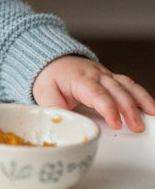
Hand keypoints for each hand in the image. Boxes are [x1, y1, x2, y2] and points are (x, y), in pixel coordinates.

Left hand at [32, 55, 154, 132]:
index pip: (97, 94)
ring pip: (128, 85)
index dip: (108, 108)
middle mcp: (96, 75)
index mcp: (79, 78)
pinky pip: (130, 85)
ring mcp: (106, 75)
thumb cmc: (50, 77)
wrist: (53, 60)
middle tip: (137, 127)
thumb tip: (63, 124)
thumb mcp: (44, 93)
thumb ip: (54, 108)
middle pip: (117, 90)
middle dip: (129, 109)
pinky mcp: (112, 79)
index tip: (116, 123)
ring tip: (153, 115)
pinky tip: (151, 108)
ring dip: (141, 100)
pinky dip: (142, 96)